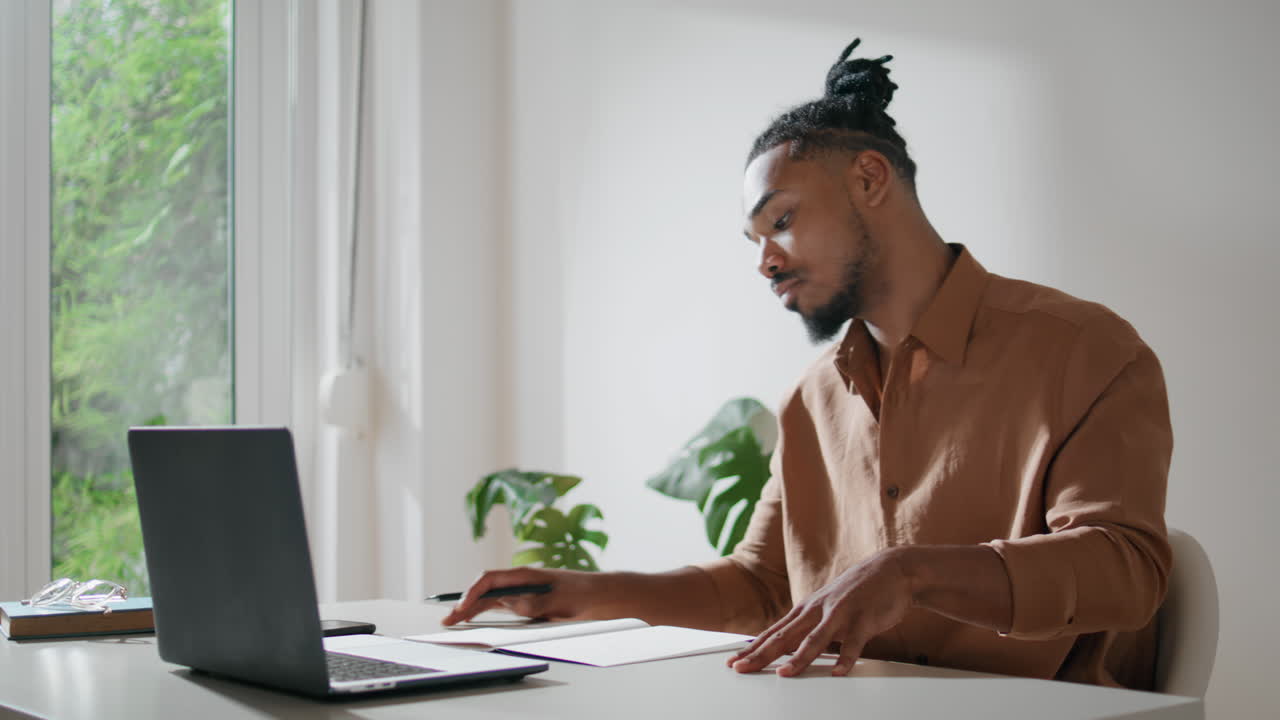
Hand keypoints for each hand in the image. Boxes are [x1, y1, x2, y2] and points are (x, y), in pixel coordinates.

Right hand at [441, 566, 604, 625]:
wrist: (610, 595)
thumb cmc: (588, 595)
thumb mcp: (561, 602)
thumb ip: (534, 603)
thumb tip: (509, 605)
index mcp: (528, 575)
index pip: (490, 579)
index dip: (472, 593)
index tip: (461, 608)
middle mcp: (525, 582)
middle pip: (488, 590)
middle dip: (466, 604)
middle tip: (448, 620)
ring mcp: (528, 591)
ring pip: (494, 599)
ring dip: (475, 608)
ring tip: (457, 620)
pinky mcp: (535, 602)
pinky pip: (506, 606)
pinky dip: (489, 611)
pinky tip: (480, 617)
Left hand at [727, 547, 913, 676]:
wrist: (890, 569)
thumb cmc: (855, 592)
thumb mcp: (824, 606)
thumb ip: (807, 625)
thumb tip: (785, 644)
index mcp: (806, 609)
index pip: (773, 633)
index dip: (752, 649)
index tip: (733, 663)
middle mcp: (817, 610)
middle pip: (784, 637)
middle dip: (761, 654)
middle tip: (742, 669)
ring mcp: (840, 613)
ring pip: (815, 639)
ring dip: (799, 658)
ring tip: (784, 674)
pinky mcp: (863, 619)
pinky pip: (854, 642)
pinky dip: (845, 658)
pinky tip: (838, 672)